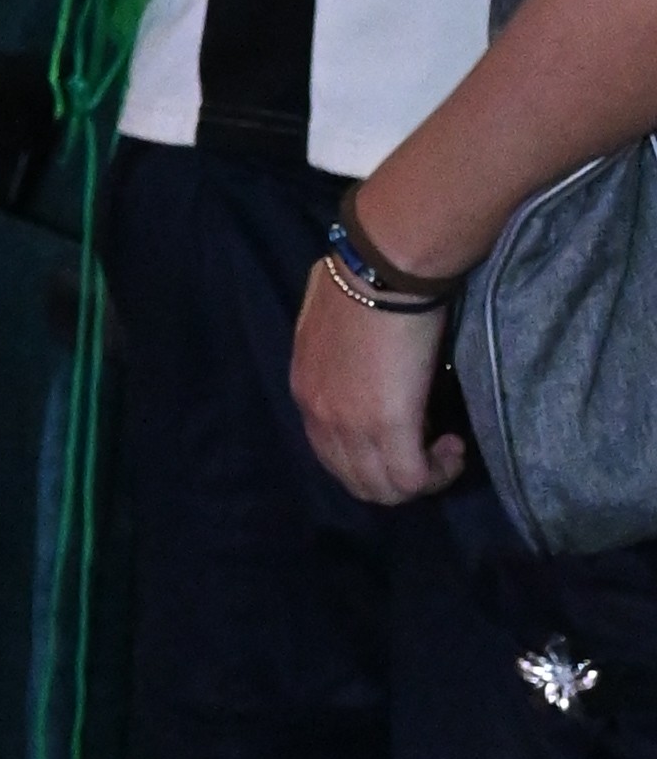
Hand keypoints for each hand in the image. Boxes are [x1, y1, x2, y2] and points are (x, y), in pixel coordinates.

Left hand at [293, 268, 466, 509]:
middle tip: (428, 449)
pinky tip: (453, 445)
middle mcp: (319, 416)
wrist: (383, 268)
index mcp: (305, 389)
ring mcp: (350, 425)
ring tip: (444, 447)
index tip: (404, 434)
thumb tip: (353, 349)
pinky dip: (438, 471)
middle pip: (356, 481)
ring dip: (420, 477)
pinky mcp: (387, 428)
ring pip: (384, 490)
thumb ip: (332, 347)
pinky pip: (413, 479)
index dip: (370, 456)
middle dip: (396, 477)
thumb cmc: (363, 280)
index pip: (331, 453)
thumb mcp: (327, 318)